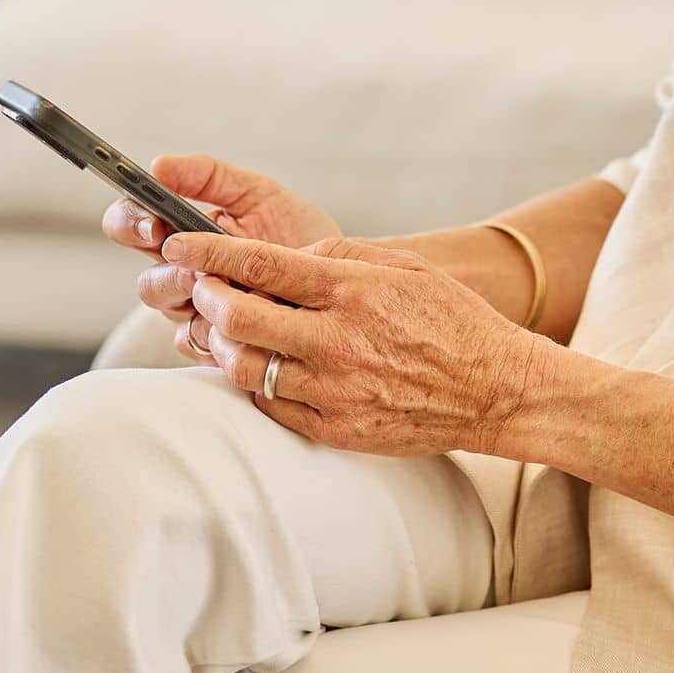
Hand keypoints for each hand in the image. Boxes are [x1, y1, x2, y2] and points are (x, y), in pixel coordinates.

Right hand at [102, 155, 343, 354]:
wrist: (340, 280)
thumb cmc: (298, 234)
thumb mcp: (258, 195)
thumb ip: (209, 177)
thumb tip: (160, 165)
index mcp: (183, 235)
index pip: (129, 225)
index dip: (130, 222)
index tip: (153, 221)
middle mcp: (183, 277)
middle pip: (146, 282)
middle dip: (166, 271)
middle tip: (191, 262)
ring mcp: (199, 312)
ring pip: (169, 313)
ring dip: (191, 296)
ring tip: (222, 281)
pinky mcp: (219, 343)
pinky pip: (198, 341)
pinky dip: (216, 325)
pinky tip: (244, 311)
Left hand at [163, 230, 551, 459]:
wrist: (495, 390)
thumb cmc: (452, 320)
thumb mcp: (403, 266)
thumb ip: (338, 257)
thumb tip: (283, 260)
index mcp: (352, 291)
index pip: (258, 265)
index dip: (207, 252)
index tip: (178, 244)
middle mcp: (336, 341)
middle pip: (237, 316)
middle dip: (207, 296)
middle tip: (204, 287)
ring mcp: (332, 390)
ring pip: (243, 366)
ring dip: (226, 342)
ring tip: (233, 328)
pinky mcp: (333, 428)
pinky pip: (268, 405)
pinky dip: (256, 381)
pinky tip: (266, 364)